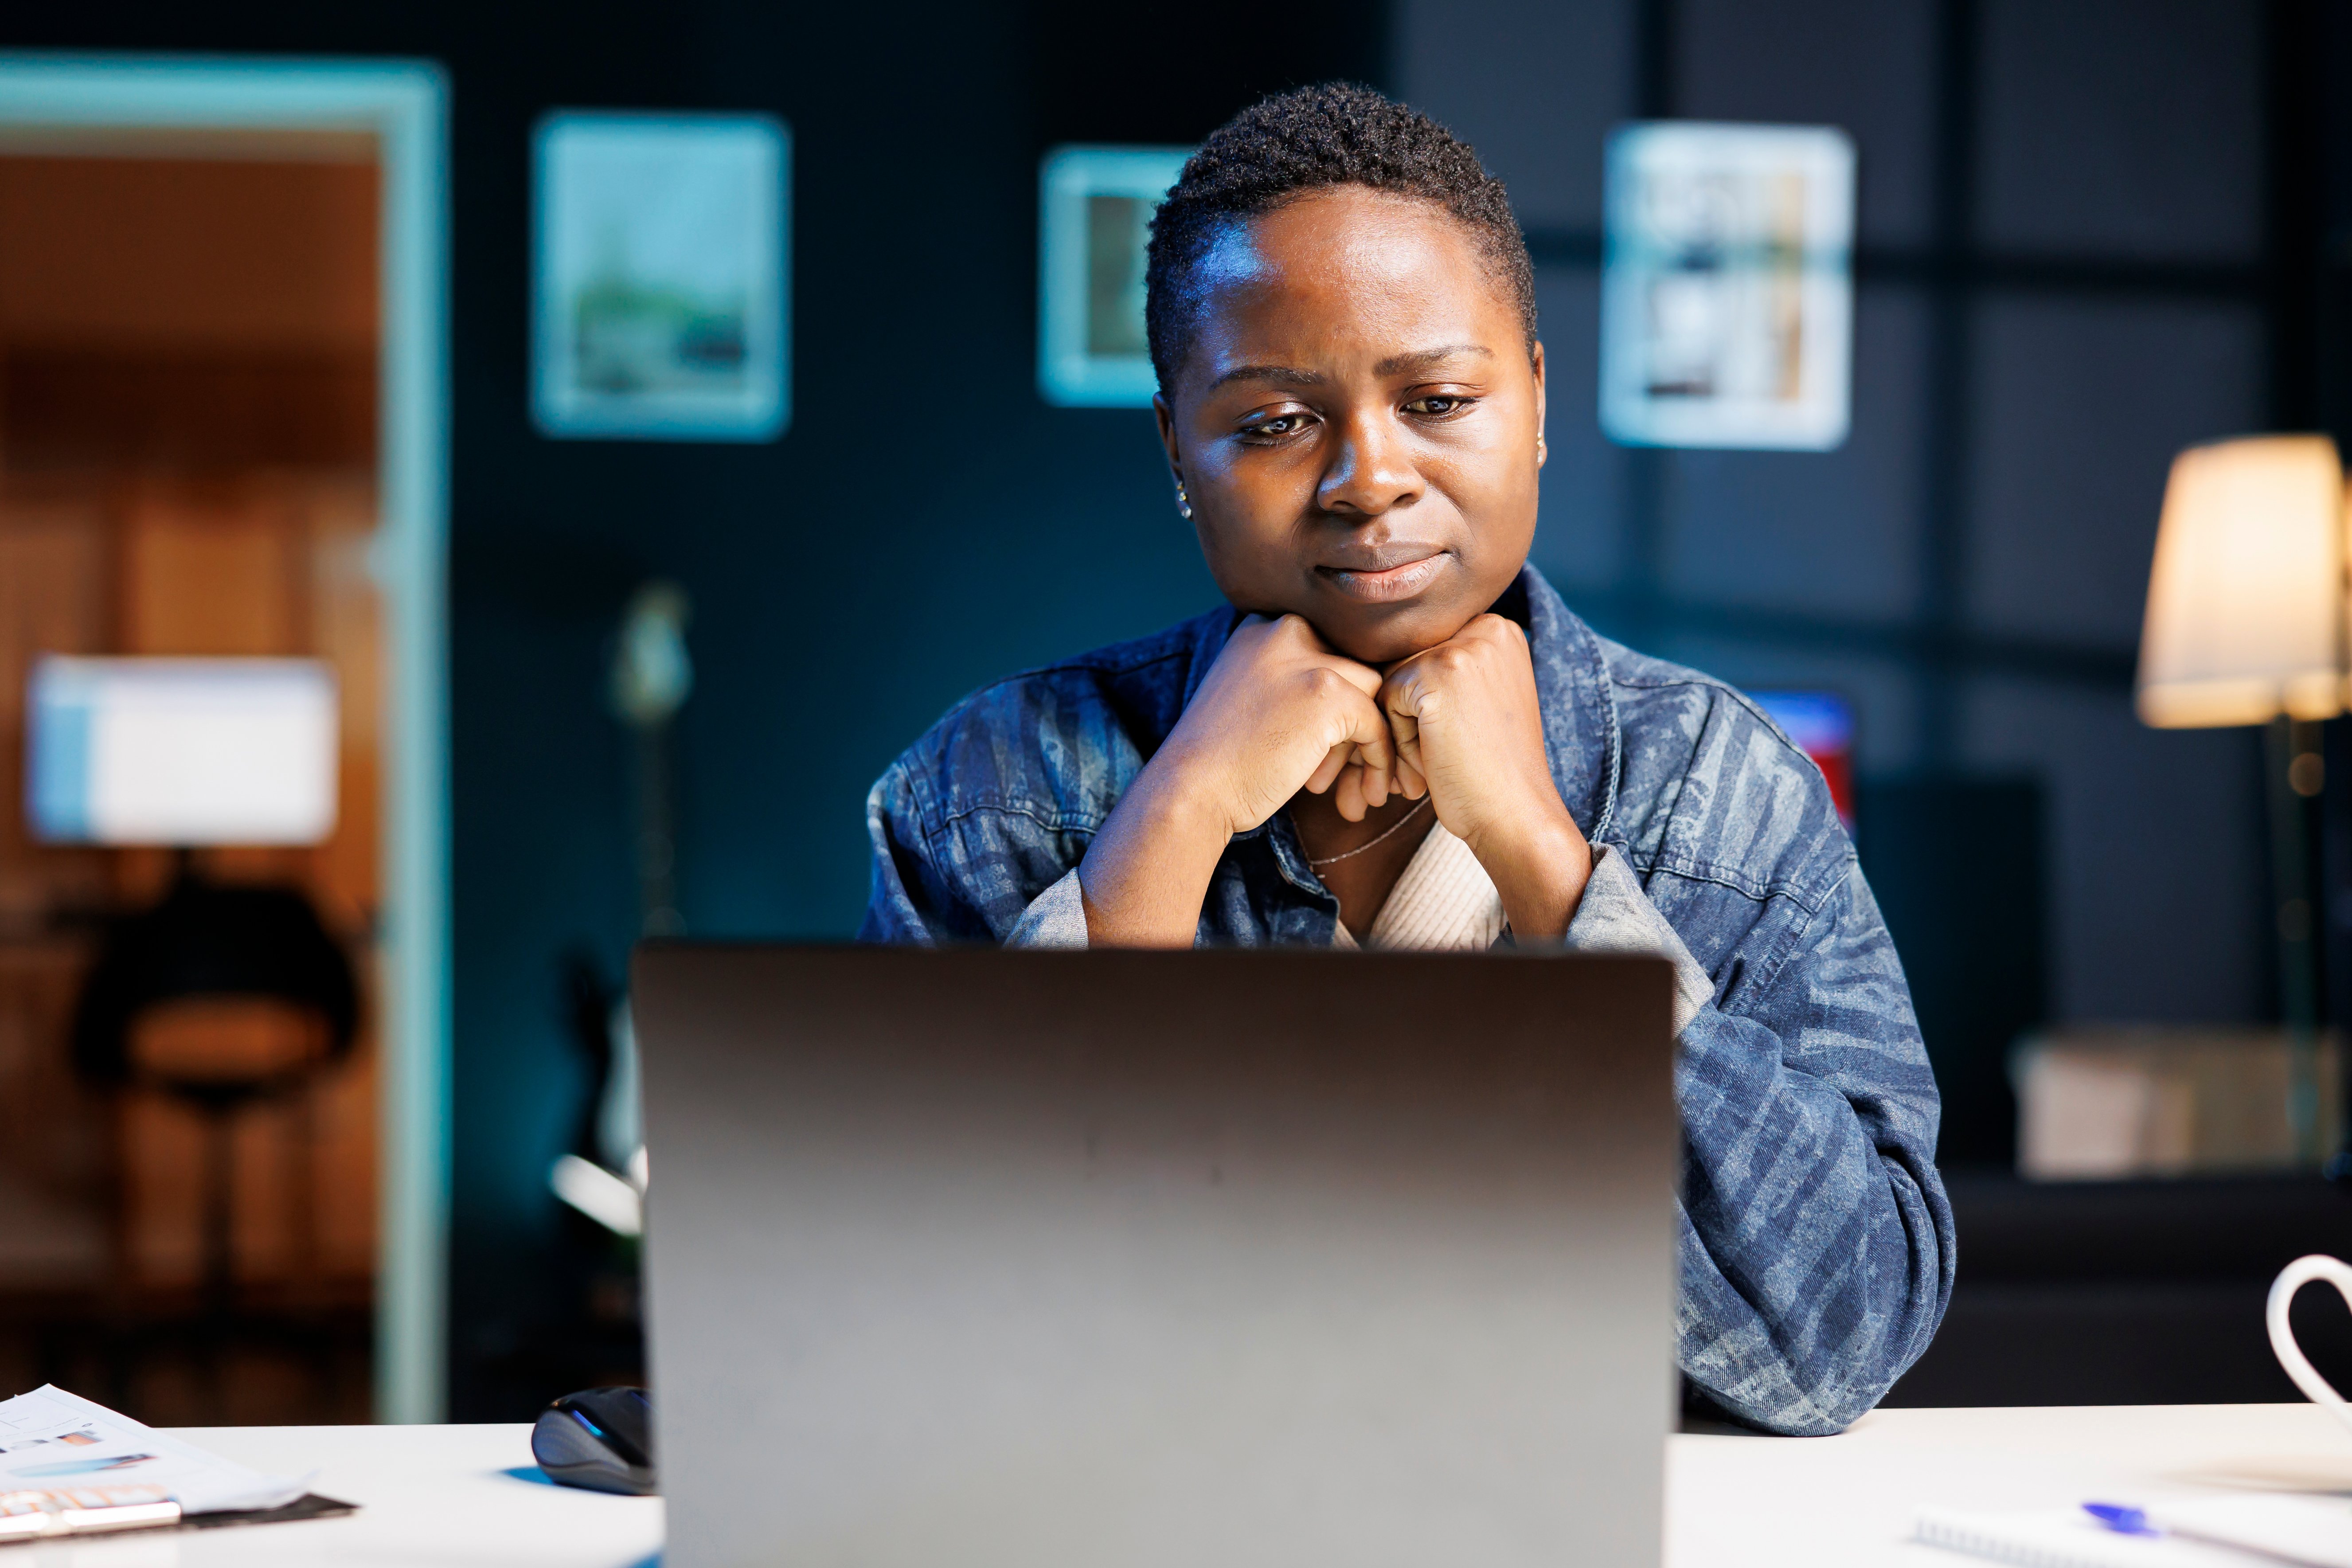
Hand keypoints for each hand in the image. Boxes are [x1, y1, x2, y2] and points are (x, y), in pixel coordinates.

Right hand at [1079, 614, 1395, 943]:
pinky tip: (1358, 794)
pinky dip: (1376, 760)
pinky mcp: (1330, 693)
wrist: (1189, 788)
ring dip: (1359, 742)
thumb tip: (1351, 701)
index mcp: (1262, 627)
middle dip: (1348, 722)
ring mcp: (1310, 658)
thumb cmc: (1217, 759)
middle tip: (1330, 772)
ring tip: (1337, 786)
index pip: (1324, 651)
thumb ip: (1288, 683)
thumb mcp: (1248, 698)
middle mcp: (1286, 629)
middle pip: (1350, 669)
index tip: (1319, 745)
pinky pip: (1376, 725)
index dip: (1329, 702)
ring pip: (1369, 693)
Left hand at [1380, 614, 1592, 937]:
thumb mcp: (1481, 701)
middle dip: (1415, 721)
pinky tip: (1436, 761)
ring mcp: (1461, 647)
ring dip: (1407, 733)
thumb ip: (1450, 670)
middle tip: (1451, 757)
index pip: (1427, 656)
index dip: (1430, 709)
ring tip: (1444, 760)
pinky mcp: (1434, 674)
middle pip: (1407, 667)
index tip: (1462, 741)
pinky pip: (1387, 703)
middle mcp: (1486, 627)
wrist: (1516, 814)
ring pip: (1394, 686)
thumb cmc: (1493, 769)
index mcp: (1499, 630)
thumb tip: (1385, 655)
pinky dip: (1402, 742)